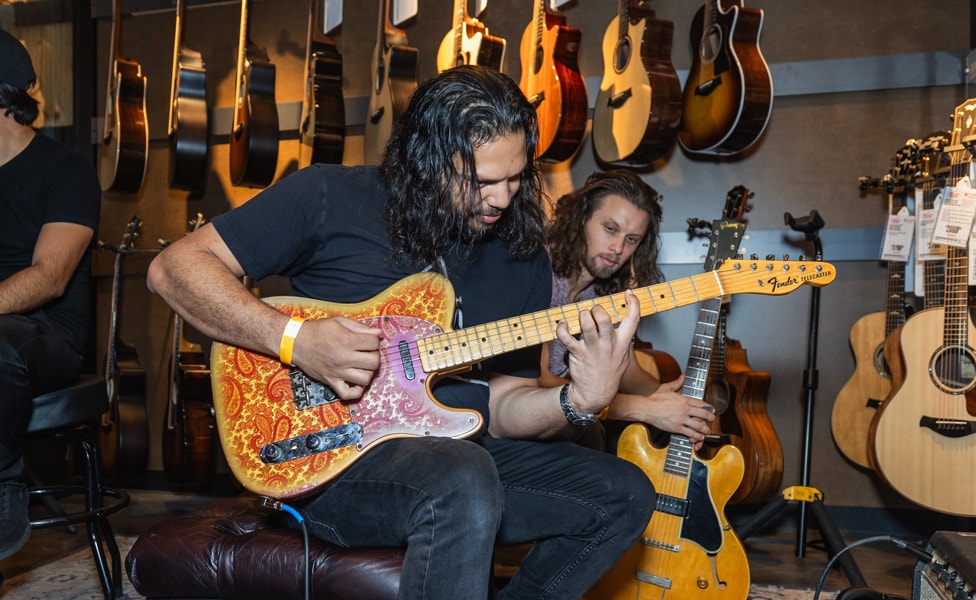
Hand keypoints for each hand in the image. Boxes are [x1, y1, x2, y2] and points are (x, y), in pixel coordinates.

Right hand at [292, 316, 382, 399]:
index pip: (374, 343)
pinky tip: (356, 381)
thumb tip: (378, 333)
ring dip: (368, 372)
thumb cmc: (318, 331)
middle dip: (374, 356)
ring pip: (366, 379)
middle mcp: (343, 358)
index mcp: (346, 340)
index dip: (374, 340)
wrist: (296, 342)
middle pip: (374, 362)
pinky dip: (356, 391)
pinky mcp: (331, 382)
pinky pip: (348, 394)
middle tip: (367, 352)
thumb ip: (360, 327)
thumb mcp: (339, 322)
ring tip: (362, 365)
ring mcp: (338, 372)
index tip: (369, 340)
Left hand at [557, 290, 640, 413]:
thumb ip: (623, 339)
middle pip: (603, 317)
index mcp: (623, 343)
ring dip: (581, 315)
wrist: (596, 393)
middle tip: (593, 311)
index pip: (633, 319)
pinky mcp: (577, 353)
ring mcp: (592, 349)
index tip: (629, 293)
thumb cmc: (609, 371)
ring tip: (581, 318)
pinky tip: (563, 324)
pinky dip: (562, 327)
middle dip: (596, 308)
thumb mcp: (623, 356)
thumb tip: (622, 320)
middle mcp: (608, 344)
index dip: (633, 303)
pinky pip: (566, 336)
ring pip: (586, 323)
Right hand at [640, 375, 714, 447]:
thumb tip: (683, 376)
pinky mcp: (676, 428)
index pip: (700, 403)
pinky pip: (690, 433)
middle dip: (710, 418)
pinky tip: (699, 437)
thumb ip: (677, 383)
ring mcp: (681, 419)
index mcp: (683, 399)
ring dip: (705, 429)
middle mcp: (684, 409)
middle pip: (703, 414)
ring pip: (698, 425)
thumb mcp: (666, 388)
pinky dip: (696, 436)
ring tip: (707, 430)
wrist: (646, 408)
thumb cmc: (654, 399)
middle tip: (712, 419)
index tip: (712, 410)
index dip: (708, 407)